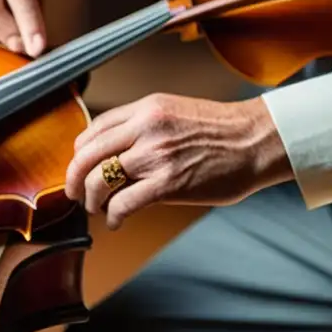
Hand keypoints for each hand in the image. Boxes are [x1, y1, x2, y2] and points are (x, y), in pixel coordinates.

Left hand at [65, 93, 293, 229]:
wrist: (257, 140)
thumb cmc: (223, 130)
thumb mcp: (175, 112)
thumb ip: (144, 127)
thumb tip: (116, 151)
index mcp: (145, 108)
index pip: (94, 128)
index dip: (80, 152)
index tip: (81, 166)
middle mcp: (145, 128)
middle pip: (86, 154)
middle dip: (73, 178)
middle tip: (74, 193)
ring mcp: (156, 155)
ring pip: (99, 179)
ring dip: (92, 200)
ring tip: (98, 209)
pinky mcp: (168, 183)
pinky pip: (123, 202)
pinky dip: (113, 216)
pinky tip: (116, 222)